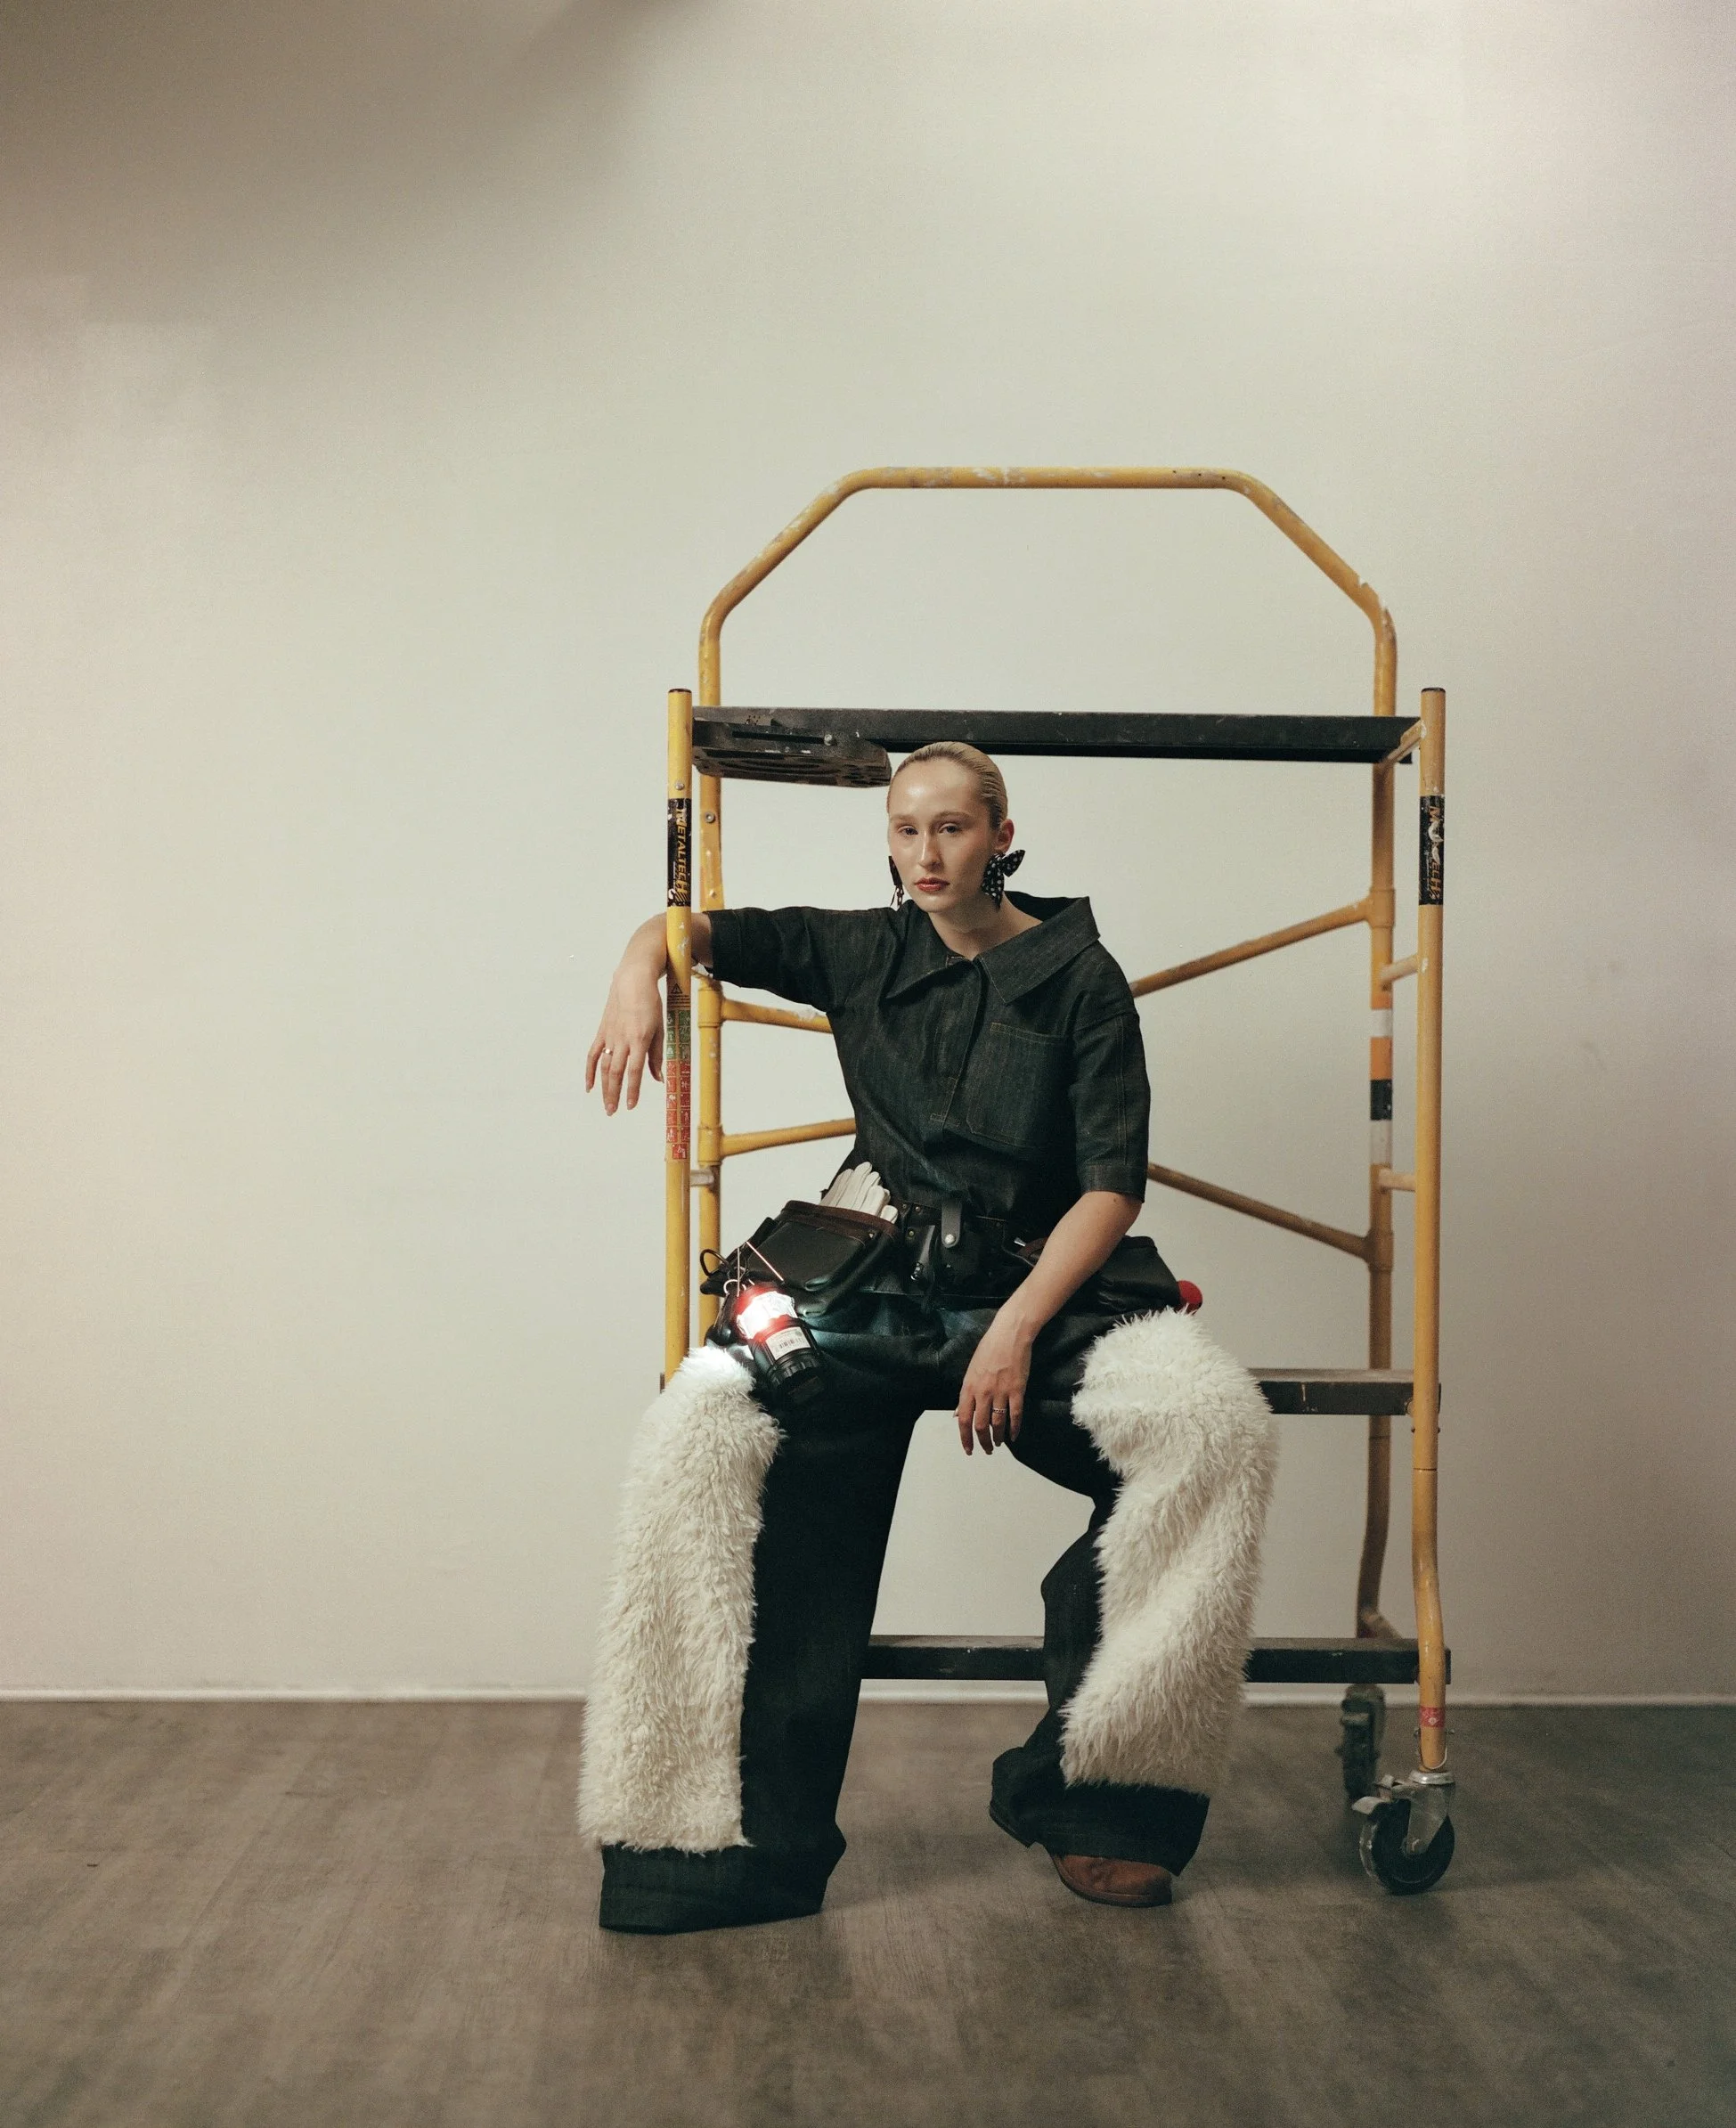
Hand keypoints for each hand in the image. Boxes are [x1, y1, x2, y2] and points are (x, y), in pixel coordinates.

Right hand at [585, 976, 663, 1113]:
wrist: (632, 982)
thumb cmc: (650, 1005)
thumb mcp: (659, 1029)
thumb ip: (657, 1055)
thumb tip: (658, 1079)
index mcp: (640, 1040)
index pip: (635, 1070)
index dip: (632, 1090)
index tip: (631, 1106)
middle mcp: (623, 1040)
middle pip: (616, 1072)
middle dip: (614, 1094)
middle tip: (613, 1111)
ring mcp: (610, 1036)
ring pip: (605, 1067)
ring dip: (604, 1087)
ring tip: (607, 1105)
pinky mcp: (602, 1032)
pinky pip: (593, 1055)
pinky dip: (590, 1071)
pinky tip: (589, 1086)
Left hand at [956, 1307, 1033, 1455]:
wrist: (1009, 1335)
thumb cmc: (988, 1350)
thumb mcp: (971, 1371)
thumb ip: (966, 1395)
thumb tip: (958, 1415)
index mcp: (969, 1387)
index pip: (964, 1420)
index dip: (965, 1438)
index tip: (968, 1450)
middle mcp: (983, 1393)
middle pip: (980, 1426)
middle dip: (983, 1442)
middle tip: (987, 1449)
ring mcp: (1000, 1392)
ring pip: (998, 1423)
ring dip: (998, 1437)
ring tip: (999, 1443)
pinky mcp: (1017, 1390)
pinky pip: (1015, 1414)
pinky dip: (1015, 1428)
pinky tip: (1014, 1436)